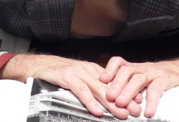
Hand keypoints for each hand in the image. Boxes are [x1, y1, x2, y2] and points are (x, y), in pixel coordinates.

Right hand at [0, 54, 141, 118]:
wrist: (40, 65)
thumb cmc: (60, 75)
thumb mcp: (80, 79)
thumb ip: (93, 87)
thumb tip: (108, 101)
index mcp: (94, 70)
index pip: (114, 82)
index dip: (127, 91)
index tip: (138, 101)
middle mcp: (88, 69)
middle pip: (109, 85)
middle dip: (123, 98)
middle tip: (134, 110)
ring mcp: (78, 72)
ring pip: (97, 88)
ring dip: (110, 102)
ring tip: (120, 113)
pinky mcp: (67, 76)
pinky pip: (81, 90)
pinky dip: (90, 101)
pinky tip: (97, 110)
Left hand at [99, 56, 178, 117]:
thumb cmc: (156, 78)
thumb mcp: (140, 78)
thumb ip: (127, 85)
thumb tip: (110, 99)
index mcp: (134, 68)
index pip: (119, 63)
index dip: (109, 69)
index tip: (101, 79)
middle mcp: (142, 68)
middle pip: (127, 71)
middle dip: (116, 83)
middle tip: (110, 96)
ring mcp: (154, 73)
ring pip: (139, 78)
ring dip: (128, 91)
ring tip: (121, 103)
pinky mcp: (166, 80)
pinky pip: (157, 89)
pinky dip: (151, 101)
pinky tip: (148, 111)